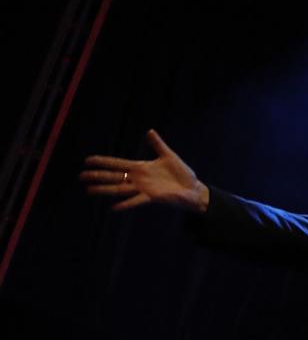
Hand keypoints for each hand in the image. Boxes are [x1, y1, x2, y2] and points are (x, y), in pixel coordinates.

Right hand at [80, 129, 209, 213]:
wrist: (194, 189)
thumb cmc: (182, 174)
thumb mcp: (169, 156)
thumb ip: (158, 145)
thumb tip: (150, 131)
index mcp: (141, 167)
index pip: (118, 163)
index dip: (103, 161)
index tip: (87, 160)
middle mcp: (139, 178)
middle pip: (114, 177)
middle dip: (97, 176)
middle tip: (81, 176)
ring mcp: (144, 189)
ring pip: (120, 189)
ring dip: (105, 189)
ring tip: (89, 190)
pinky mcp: (152, 198)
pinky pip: (136, 201)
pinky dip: (125, 204)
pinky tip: (113, 208)